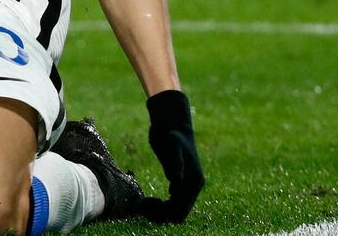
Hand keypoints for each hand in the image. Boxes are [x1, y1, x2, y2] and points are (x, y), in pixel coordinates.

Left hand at [140, 89, 203, 223]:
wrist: (171, 121)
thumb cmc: (169, 131)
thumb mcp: (170, 145)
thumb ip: (174, 162)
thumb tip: (177, 181)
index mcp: (194, 181)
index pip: (181, 210)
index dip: (164, 212)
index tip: (147, 203)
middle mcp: (193, 186)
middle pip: (179, 215)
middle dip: (161, 214)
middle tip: (143, 205)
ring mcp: (186, 184)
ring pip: (176, 211)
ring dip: (160, 212)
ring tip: (144, 203)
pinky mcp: (178, 181)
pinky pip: (173, 203)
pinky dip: (161, 206)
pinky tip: (147, 199)